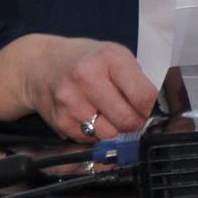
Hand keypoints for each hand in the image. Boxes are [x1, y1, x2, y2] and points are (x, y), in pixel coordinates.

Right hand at [0, 33, 159, 140]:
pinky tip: (93, 121)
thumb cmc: (86, 61)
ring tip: (114, 120)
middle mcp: (88, 77)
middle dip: (137, 126)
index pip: (143, 95)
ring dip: (117, 134)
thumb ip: (136, 81)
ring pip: (110, 135)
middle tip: (137, 123)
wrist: (40, 65)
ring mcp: (71, 100)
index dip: (152, 111)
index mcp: (110, 57)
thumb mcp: (115, 57)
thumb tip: (157, 113)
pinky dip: (97, 136)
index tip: (154, 116)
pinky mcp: (60, 120)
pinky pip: (91, 140)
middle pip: (127, 119)